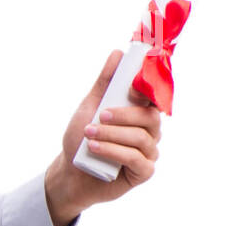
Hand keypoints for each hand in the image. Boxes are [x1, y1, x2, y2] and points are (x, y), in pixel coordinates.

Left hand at [43, 49, 162, 225]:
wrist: (70, 172)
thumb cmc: (82, 138)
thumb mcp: (90, 106)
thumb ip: (106, 82)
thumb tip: (118, 53)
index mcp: (140, 112)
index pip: (154, 97)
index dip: (148, 89)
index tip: (130, 85)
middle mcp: (149, 131)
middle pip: (150, 117)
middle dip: (124, 115)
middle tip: (99, 115)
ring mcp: (148, 152)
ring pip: (142, 138)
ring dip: (113, 134)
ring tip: (89, 134)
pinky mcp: (143, 172)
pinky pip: (137, 159)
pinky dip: (115, 151)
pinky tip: (95, 148)